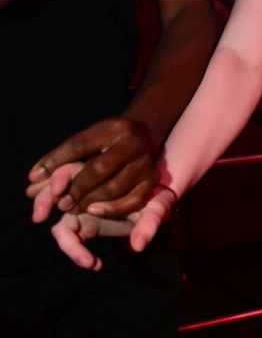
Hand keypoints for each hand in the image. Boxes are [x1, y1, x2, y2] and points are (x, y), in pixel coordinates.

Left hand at [27, 116, 156, 219]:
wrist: (145, 135)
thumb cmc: (107, 142)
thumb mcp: (88, 140)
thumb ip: (61, 158)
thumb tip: (33, 179)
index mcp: (113, 127)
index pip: (78, 144)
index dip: (55, 161)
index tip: (35, 177)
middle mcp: (131, 143)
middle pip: (97, 169)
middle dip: (74, 188)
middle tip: (58, 201)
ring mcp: (144, 162)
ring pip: (114, 187)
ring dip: (88, 201)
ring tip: (71, 207)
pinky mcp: (151, 180)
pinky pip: (132, 200)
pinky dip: (111, 209)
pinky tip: (93, 211)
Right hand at [47, 183, 175, 268]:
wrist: (155, 208)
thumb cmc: (156, 201)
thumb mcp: (157, 207)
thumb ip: (150, 221)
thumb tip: (139, 245)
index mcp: (99, 175)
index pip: (71, 170)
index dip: (60, 179)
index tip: (59, 194)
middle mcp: (85, 190)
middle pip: (55, 191)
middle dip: (44, 201)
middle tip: (39, 216)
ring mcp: (81, 209)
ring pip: (59, 218)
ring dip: (64, 240)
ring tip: (84, 259)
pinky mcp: (83, 225)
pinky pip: (70, 236)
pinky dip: (76, 250)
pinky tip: (95, 264)